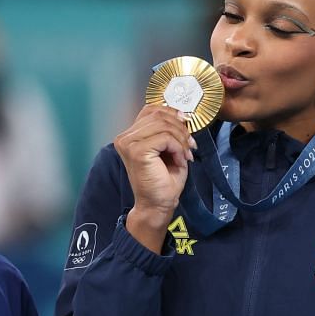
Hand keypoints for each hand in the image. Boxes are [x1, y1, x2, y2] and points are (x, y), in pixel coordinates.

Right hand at [114, 104, 193, 247]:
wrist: (158, 205)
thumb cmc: (163, 180)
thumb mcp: (168, 148)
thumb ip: (168, 130)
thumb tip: (181, 114)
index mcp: (129, 135)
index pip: (151, 110)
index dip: (172, 113)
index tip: (186, 125)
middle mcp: (124, 137)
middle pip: (158, 115)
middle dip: (180, 128)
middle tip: (190, 144)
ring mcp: (128, 143)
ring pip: (163, 125)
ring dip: (181, 139)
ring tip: (185, 154)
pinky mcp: (136, 151)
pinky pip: (165, 137)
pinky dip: (178, 147)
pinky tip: (180, 160)